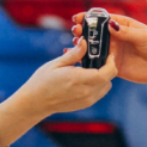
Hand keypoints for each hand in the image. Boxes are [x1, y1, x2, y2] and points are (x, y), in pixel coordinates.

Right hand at [0, 40, 116, 146]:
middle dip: (107, 68)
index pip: (106, 73)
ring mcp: (86, 100)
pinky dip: (98, 84)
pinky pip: (99, 93)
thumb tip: (85, 42)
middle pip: (109, 79)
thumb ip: (74, 54)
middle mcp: (85, 92)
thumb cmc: (42, 82)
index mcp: (78, 80)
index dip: (111, 63)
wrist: (35, 102)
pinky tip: (85, 78)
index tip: (107, 54)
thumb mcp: (56, 64)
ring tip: (90, 69)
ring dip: (103, 77)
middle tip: (98, 58)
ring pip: (106, 86)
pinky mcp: (85, 104)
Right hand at [72, 13, 146, 102]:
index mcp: (126, 27)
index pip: (106, 20)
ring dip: (84, 45)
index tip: (79, 17)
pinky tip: (79, 59)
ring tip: (75, 44)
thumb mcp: (145, 37)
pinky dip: (89, 60)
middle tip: (75, 31)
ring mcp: (116, 52)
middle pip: (98, 33)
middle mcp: (119, 39)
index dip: (92, 18)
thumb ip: (127, 32)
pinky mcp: (116, 66)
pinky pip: (101, 63)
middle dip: (85, 31)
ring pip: (96, 47)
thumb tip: (110, 25)